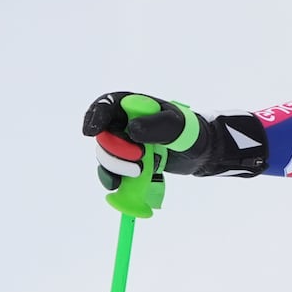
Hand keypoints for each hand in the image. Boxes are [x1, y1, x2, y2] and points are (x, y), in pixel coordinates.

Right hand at [82, 91, 267, 190]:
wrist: (200, 154)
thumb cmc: (191, 133)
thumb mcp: (178, 127)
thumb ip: (158, 126)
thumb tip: (133, 131)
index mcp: (133, 106)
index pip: (106, 105)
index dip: (95, 117)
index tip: (91, 132)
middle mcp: (123, 123)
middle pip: (103, 135)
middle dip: (115, 151)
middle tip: (138, 160)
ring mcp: (123, 143)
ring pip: (105, 155)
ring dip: (118, 167)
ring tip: (141, 172)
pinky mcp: (126, 161)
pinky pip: (111, 170)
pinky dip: (114, 178)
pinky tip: (120, 186)